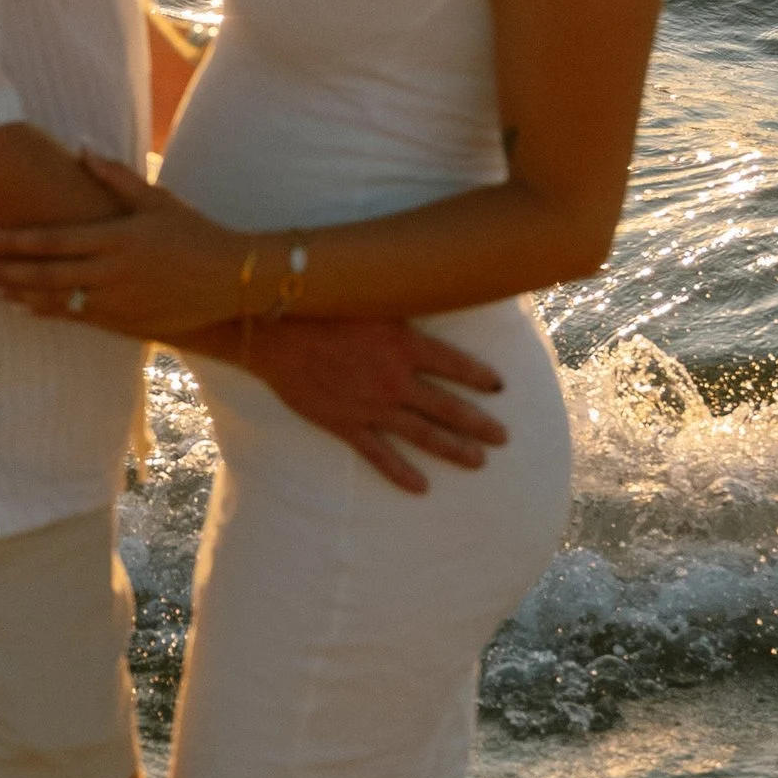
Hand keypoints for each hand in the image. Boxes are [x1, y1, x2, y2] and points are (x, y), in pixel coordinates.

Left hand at [0, 155, 239, 338]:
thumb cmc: (195, 232)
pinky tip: (22, 307)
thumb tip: (81, 146)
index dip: (11, 243)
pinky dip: (45, 312)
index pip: (51, 241)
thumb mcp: (158, 199)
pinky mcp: (123, 323)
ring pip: (55, 302)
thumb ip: (116, 176)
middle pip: (43, 276)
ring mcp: (116, 302)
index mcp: (116, 239)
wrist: (232, 281)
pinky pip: (75, 319)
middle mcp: (111, 273)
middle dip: (1, 273)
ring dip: (16, 295)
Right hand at [227, 318, 508, 493]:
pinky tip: (422, 488)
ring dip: (454, 449)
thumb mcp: (370, 296)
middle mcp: (395, 380)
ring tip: (479, 462)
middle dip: (479, 424)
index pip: (455, 364)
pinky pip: (380, 456)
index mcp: (404, 344)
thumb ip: (401, 304)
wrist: (275, 334)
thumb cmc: (321, 306)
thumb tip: (429, 290)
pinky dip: (401, 473)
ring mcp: (372, 407)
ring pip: (423, 435)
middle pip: (448, 407)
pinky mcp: (347, 425)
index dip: (479, 376)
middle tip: (503, 438)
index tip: (500, 386)